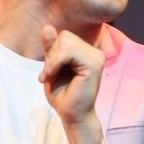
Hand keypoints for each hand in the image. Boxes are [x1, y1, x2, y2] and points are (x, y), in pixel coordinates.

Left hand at [39, 24, 105, 143]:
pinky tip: (51, 76)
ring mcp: (97, 57)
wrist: (71, 116)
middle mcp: (95, 53)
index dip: (51, 52)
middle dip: (51, 56)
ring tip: (49, 77)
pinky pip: (68, 52)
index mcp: (87, 53)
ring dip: (52, 61)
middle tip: (47, 76)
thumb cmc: (63, 95)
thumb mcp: (52, 67)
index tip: (47, 72)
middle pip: (64, 37)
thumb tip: (47, 26)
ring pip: (65, 43)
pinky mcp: (94, 64)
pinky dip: (54, 63)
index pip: (64, 36)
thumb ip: (52, 48)